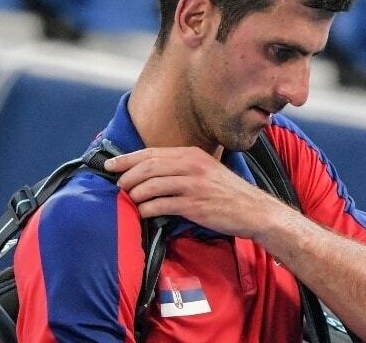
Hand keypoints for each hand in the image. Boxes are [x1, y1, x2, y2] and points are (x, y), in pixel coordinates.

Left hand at [105, 146, 287, 238]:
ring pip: (151, 185)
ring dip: (135, 194)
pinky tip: (143, 212)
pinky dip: (147, 209)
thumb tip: (149, 173)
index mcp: (191, 154)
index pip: (151, 153)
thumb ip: (180, 168)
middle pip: (148, 167)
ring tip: (130, 200)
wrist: (255, 210)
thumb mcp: (205, 171)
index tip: (110, 165)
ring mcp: (193, 185)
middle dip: (127, 176)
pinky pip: (161, 205)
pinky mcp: (194, 205)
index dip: (127, 159)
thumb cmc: (227, 193)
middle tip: (118, 185)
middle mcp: (191, 166)